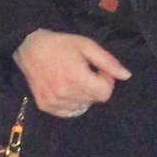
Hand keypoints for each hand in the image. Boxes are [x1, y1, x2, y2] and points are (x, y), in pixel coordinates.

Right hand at [13, 29, 131, 117]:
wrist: (30, 47)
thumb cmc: (61, 44)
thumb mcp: (87, 45)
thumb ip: (108, 62)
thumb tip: (126, 76)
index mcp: (77, 78)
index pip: (105, 94)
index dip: (106, 81)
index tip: (99, 70)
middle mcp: (65, 93)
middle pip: (94, 100)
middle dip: (95, 86)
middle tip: (85, 71)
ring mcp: (54, 102)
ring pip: (82, 106)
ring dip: (84, 95)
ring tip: (74, 79)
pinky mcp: (45, 106)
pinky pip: (69, 112)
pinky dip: (72, 103)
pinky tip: (66, 88)